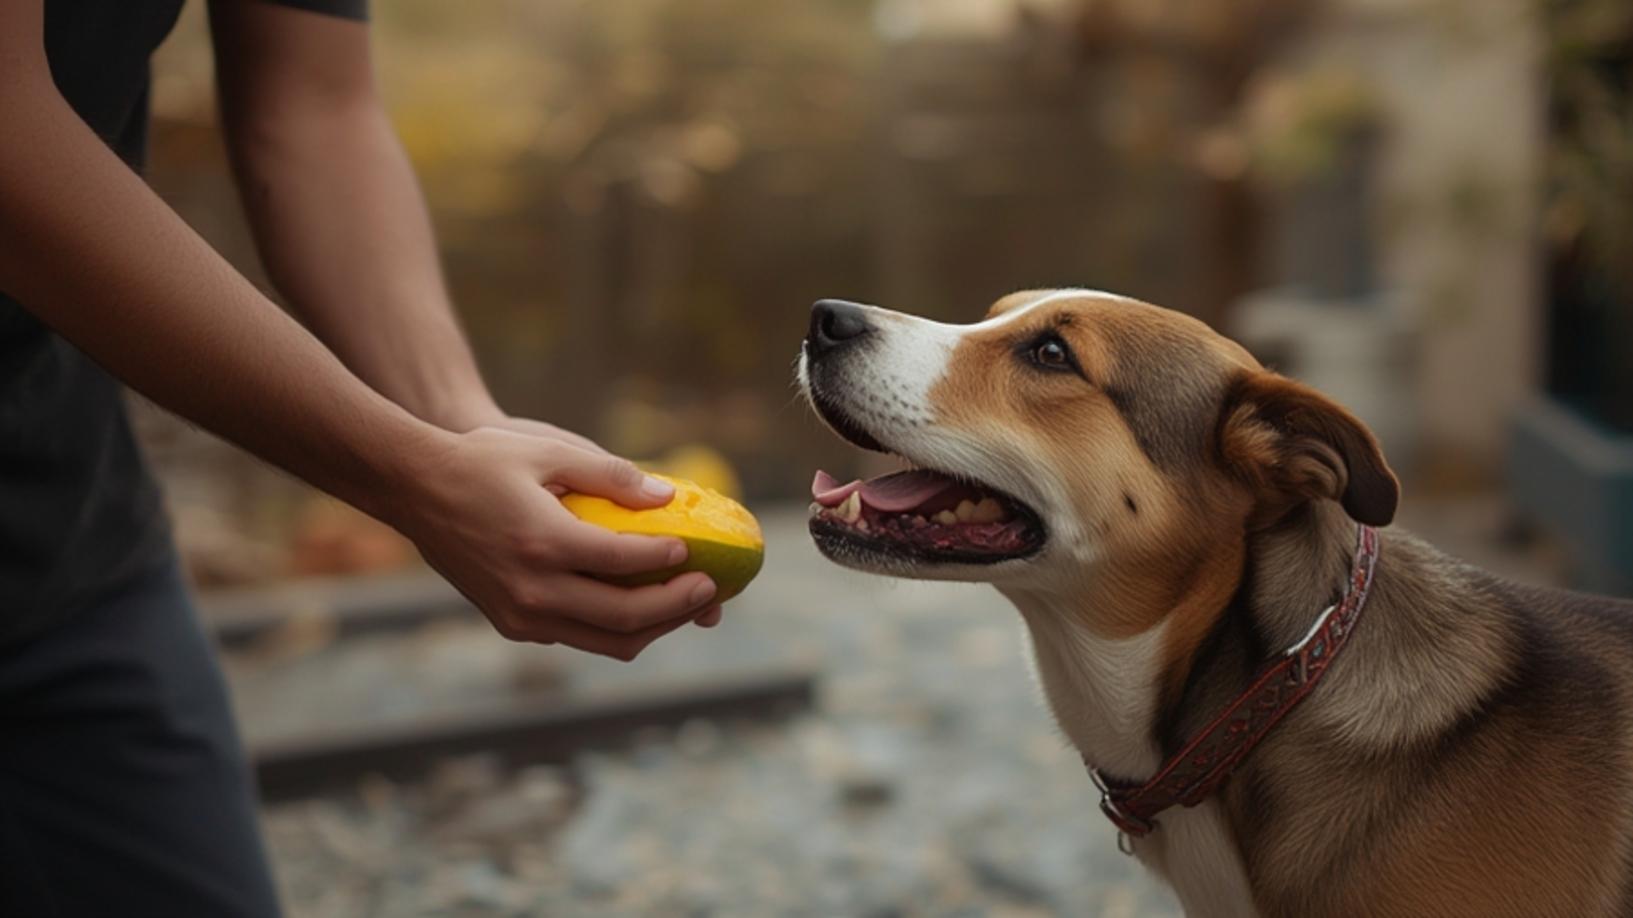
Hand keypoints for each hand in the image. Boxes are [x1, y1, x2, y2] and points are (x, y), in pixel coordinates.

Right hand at [477, 414, 724, 628]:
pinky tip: (643, 604)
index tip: (695, 550)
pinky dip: (617, 628)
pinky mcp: (513, 625)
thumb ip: (611, 475)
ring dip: (655, 628)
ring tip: (688, 605)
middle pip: (625, 618)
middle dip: (677, 607)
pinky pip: (579, 637)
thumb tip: (666, 497)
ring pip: (607, 641)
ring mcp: (520, 615)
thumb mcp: (549, 451)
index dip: (668, 560)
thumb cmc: (483, 461)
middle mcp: (532, 590)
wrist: (415, 489)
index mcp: (543, 543)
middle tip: (710, 589)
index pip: (625, 563)